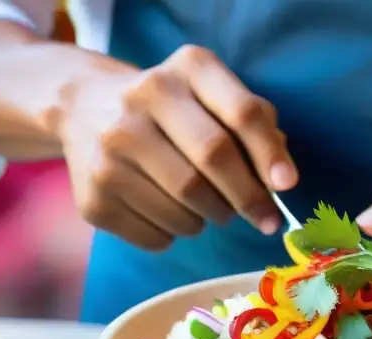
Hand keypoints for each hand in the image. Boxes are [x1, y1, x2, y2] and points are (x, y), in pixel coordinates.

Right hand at [56, 45, 297, 250]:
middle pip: (212, 161)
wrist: (85, 109)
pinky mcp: (93, 195)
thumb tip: (281, 180)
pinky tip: (168, 213)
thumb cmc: (174, 112)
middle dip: (247, 198)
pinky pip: (157, 236)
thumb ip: (256, 128)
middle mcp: (142, 98)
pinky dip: (175, 235)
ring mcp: (110, 148)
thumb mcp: (215, 98)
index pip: (240, 113)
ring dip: (209, 219)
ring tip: (206, 207)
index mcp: (186, 69)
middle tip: (263, 218)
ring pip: (186, 207)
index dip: (269, 154)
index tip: (286, 186)